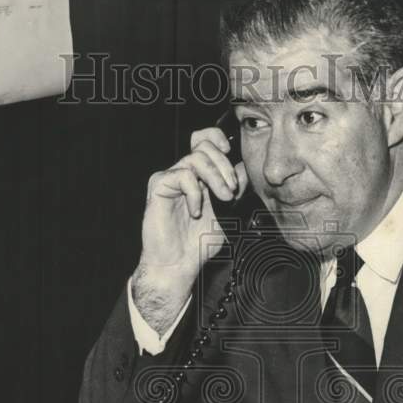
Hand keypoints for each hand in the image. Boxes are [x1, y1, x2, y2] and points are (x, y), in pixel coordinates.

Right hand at [134, 127, 249, 331]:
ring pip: (196, 158)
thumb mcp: (227, 214)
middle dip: (224, 166)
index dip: (217, 139)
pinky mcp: (159, 185)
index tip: (231, 154)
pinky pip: (181, 175)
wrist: (178, 263)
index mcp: (200, 176)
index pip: (206, 141)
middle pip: (204, 145)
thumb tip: (243, 169)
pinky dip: (195, 193)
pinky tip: (196, 211)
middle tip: (232, 190)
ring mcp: (171, 178)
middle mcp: (185, 173)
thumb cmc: (198, 243)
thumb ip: (236, 191)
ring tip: (223, 199)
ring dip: (216, 178)